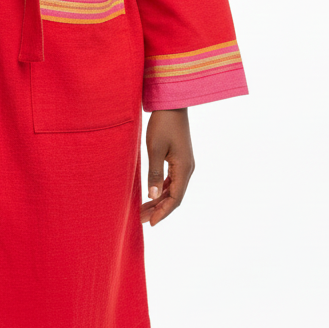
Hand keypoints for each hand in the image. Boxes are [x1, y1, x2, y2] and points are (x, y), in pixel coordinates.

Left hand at [139, 108, 194, 225]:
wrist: (172, 104)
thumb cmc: (162, 124)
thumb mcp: (154, 149)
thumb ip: (154, 173)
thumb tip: (153, 196)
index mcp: (184, 168)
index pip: (175, 198)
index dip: (163, 212)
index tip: (150, 223)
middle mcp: (188, 168)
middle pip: (174, 196)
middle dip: (158, 209)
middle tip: (140, 218)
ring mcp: (185, 163)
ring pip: (173, 188)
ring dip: (159, 200)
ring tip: (143, 209)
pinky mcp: (179, 158)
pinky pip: (172, 179)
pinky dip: (162, 189)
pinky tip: (151, 193)